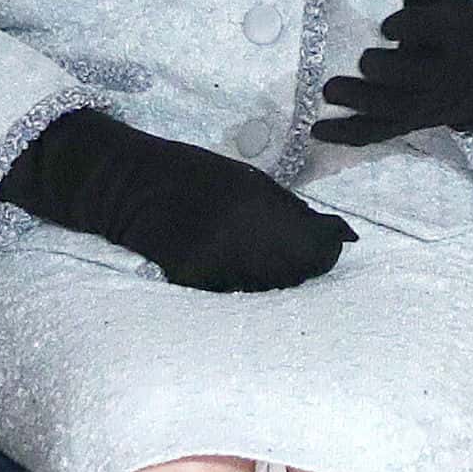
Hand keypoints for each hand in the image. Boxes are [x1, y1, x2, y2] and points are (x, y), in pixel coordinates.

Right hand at [0, 106, 355, 292]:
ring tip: (262, 260)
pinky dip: (244, 288)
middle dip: (302, 267)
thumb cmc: (195, 176)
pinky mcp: (193, 285)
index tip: (324, 242)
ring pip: (267, 291)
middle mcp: (240, 243)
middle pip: (295, 276)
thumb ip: (296, 212)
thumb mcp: (252, 181)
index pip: (315, 251)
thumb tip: (344, 238)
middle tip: (293, 252)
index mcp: (259, 209)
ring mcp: (214, 268)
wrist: (128, 186)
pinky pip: (235, 296)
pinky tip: (237, 271)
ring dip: (275, 280)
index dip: (324, 250)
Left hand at [313, 0, 472, 151]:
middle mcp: (440, 74)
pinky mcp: (404, 123)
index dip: (416, 30)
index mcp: (452, 35)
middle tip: (364, 60)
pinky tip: (316, 130)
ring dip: (363, 104)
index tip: (388, 25)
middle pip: (417, 79)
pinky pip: (377, 134)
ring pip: (394, 110)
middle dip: (391, 72)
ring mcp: (421, 104)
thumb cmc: (451, 26)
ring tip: (329, 91)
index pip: (438, 32)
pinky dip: (347, 135)